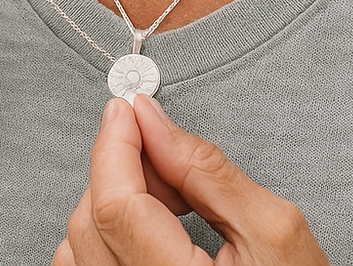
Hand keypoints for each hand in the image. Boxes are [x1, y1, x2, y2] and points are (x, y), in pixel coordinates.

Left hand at [55, 96, 330, 265]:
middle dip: (121, 168)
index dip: (115, 145)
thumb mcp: (274, 231)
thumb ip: (206, 171)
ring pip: (78, 246)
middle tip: (166, 152)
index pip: (116, 206)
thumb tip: (152, 119)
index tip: (128, 107)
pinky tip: (150, 227)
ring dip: (112, 202)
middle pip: (91, 221)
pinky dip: (106, 235)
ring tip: (168, 199)